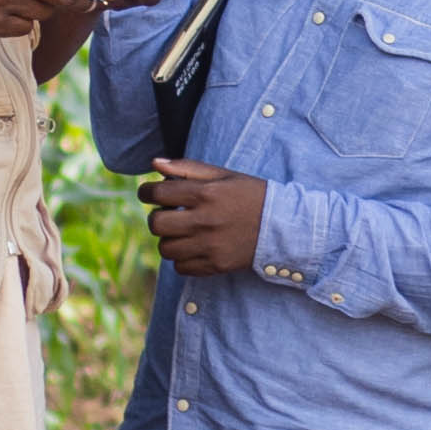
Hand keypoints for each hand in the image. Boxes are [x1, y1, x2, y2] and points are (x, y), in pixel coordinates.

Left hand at [145, 159, 265, 278]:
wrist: (283, 226)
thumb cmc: (251, 195)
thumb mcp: (224, 175)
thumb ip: (187, 168)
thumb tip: (155, 163)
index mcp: (206, 193)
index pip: (157, 193)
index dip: (147, 192)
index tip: (150, 193)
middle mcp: (204, 220)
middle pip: (156, 224)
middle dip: (158, 217)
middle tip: (169, 214)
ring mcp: (209, 245)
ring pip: (165, 248)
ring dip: (169, 239)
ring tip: (184, 232)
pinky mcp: (215, 264)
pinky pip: (180, 267)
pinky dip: (182, 258)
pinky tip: (195, 247)